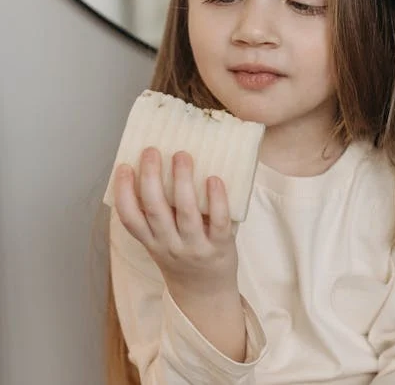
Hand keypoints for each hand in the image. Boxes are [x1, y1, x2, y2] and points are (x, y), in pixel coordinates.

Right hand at [113, 147, 239, 300]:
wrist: (206, 294)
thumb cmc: (183, 260)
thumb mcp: (161, 244)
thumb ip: (158, 217)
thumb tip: (159, 171)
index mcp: (151, 242)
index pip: (130, 219)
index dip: (123, 192)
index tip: (124, 167)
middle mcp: (170, 245)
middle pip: (156, 210)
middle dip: (151, 178)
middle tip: (151, 151)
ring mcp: (195, 247)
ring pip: (186, 213)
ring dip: (182, 182)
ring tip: (182, 156)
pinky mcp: (220, 247)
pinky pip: (218, 222)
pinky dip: (216, 200)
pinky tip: (214, 179)